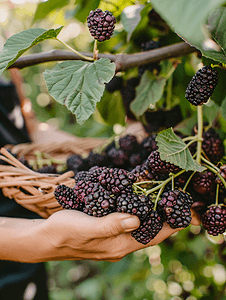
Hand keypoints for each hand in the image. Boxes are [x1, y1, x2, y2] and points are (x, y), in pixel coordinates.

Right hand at [39, 208, 200, 261]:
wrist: (46, 239)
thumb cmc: (64, 232)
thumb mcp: (86, 228)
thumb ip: (110, 225)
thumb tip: (137, 219)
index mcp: (120, 244)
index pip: (154, 236)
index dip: (171, 224)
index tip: (185, 210)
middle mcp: (121, 244)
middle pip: (152, 232)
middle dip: (165, 218)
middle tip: (176, 199)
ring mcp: (115, 239)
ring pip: (142, 227)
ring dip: (152, 214)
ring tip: (162, 199)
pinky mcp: (108, 232)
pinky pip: (130, 223)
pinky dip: (139, 213)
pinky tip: (138, 202)